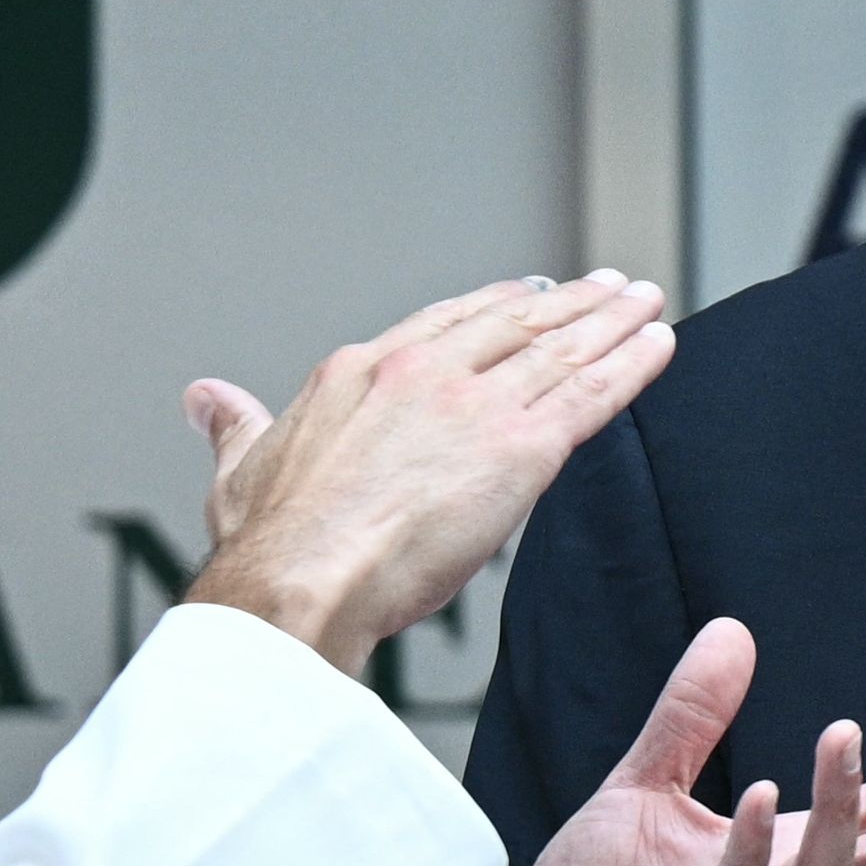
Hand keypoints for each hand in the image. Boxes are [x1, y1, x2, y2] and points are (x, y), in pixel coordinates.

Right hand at [180, 269, 673, 671]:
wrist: (300, 578)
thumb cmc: (271, 543)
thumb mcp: (240, 467)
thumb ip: (234, 425)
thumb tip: (208, 398)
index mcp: (359, 372)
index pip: (445, 324)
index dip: (494, 307)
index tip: (527, 294)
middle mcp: (423, 375)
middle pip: (514, 323)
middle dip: (567, 302)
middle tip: (608, 286)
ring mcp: (475, 406)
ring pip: (561, 350)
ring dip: (611, 322)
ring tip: (645, 302)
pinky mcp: (520, 450)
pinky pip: (591, 397)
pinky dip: (631, 367)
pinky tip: (658, 346)